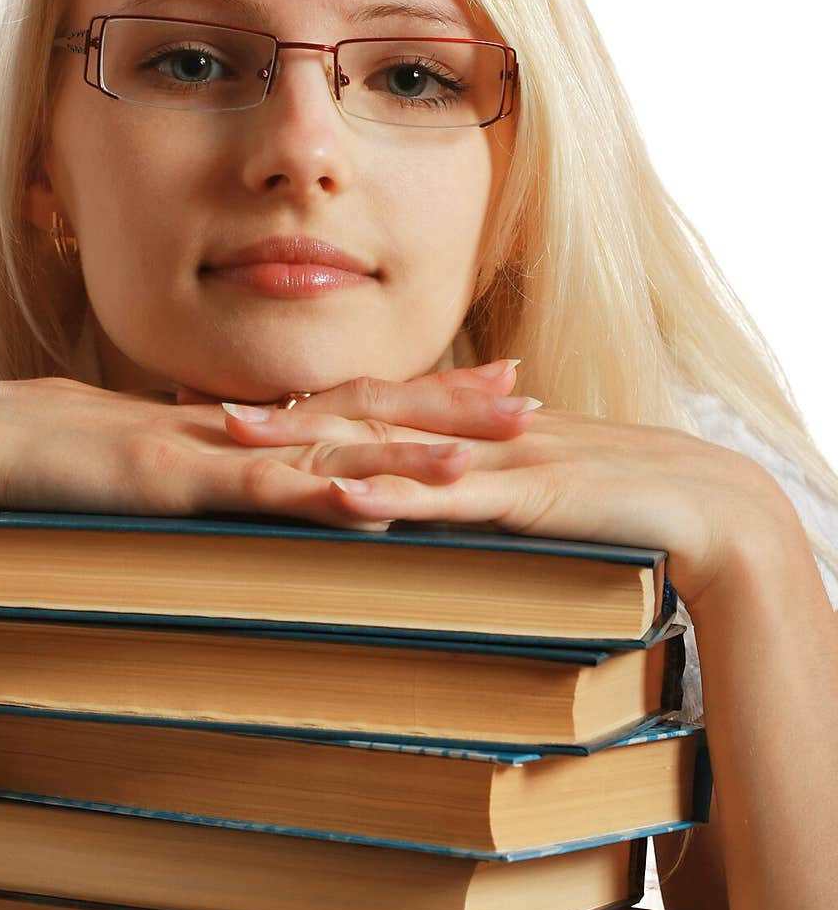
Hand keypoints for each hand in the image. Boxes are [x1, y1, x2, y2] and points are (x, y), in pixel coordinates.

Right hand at [0, 361, 535, 530]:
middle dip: (452, 408)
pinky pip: (265, 490)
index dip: (431, 395)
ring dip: (411, 450)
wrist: (10, 436)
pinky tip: (374, 501)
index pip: (362, 402)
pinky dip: (321, 495)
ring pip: (335, 447)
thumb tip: (290, 485)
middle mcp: (257, 426)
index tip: (496, 386)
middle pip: (371, 413)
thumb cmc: (89, 455)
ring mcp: (226, 449)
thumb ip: (240, 474)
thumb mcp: (181, 465)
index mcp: (261, 422)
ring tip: (485, 454)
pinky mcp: (186, 481)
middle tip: (527, 402)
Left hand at [249, 402, 795, 607]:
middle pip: (363, 413)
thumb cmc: (620, 498)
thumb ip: (480, 486)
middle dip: (284, 414)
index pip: (377, 408)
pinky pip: (447, 494)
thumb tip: (431, 498)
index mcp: (471, 426)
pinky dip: (391, 492)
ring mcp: (496, 458)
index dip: (308, 408)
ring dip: (312, 440)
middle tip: (207, 413)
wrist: (701, 501)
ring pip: (389, 443)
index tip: (244, 411)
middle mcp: (473, 429)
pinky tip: (339, 492)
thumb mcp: (535, 485)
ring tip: (241, 439)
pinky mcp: (526, 494)